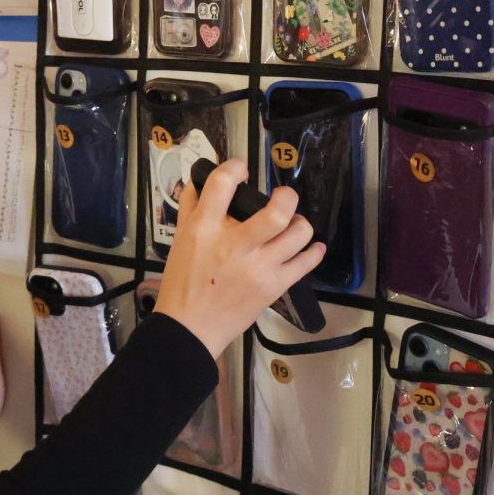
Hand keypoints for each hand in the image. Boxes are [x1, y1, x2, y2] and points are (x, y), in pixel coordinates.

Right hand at [152, 158, 325, 359]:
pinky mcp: (273, 287)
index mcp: (204, 228)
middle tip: (284, 197)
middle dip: (286, 197)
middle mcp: (233, 244)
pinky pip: (305, 263)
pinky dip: (313, 252)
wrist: (189, 327)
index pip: (222, 183)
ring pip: (297, 234)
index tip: (241, 170)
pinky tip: (312, 247)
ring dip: (301, 223)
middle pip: (276, 211)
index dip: (235, 167)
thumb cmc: (181, 283)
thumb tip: (199, 182)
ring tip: (294, 224)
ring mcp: (257, 267)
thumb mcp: (179, 240)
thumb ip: (191, 208)